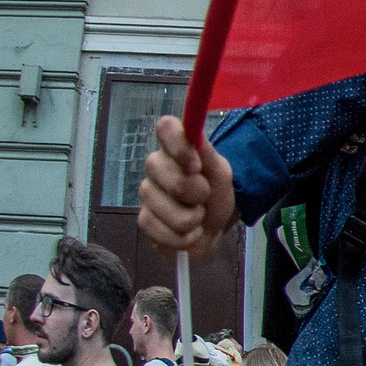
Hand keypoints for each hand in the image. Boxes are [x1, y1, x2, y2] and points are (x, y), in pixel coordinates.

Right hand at [138, 114, 235, 254]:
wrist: (214, 229)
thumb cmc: (216, 196)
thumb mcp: (221, 175)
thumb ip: (209, 155)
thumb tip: (195, 136)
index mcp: (174, 148)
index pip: (165, 127)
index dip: (179, 145)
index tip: (196, 165)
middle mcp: (155, 167)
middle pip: (173, 179)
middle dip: (199, 194)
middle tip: (204, 197)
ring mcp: (147, 194)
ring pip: (172, 211)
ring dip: (194, 219)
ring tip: (197, 215)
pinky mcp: (144, 221)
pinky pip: (164, 232)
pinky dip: (185, 238)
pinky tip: (188, 232)